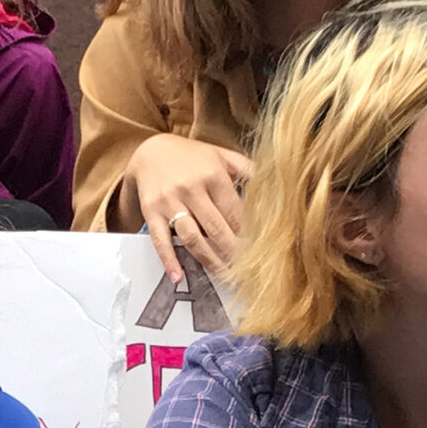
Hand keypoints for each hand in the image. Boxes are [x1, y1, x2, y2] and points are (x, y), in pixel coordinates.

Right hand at [127, 134, 251, 281]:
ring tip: (224, 275)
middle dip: (233, 252)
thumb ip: (247, 170)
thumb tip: (276, 187)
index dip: (247, 233)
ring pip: (192, 237)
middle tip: (246, 270)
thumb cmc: (193, 157)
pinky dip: (168, 259)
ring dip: (209, 260)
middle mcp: (191, 188)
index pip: (235, 212)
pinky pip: (160, 239)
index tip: (259, 250)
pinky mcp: (152, 212)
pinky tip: (178, 276)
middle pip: (216, 228)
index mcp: (213, 174)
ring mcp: (169, 201)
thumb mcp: (222, 156)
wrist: (150, 151)